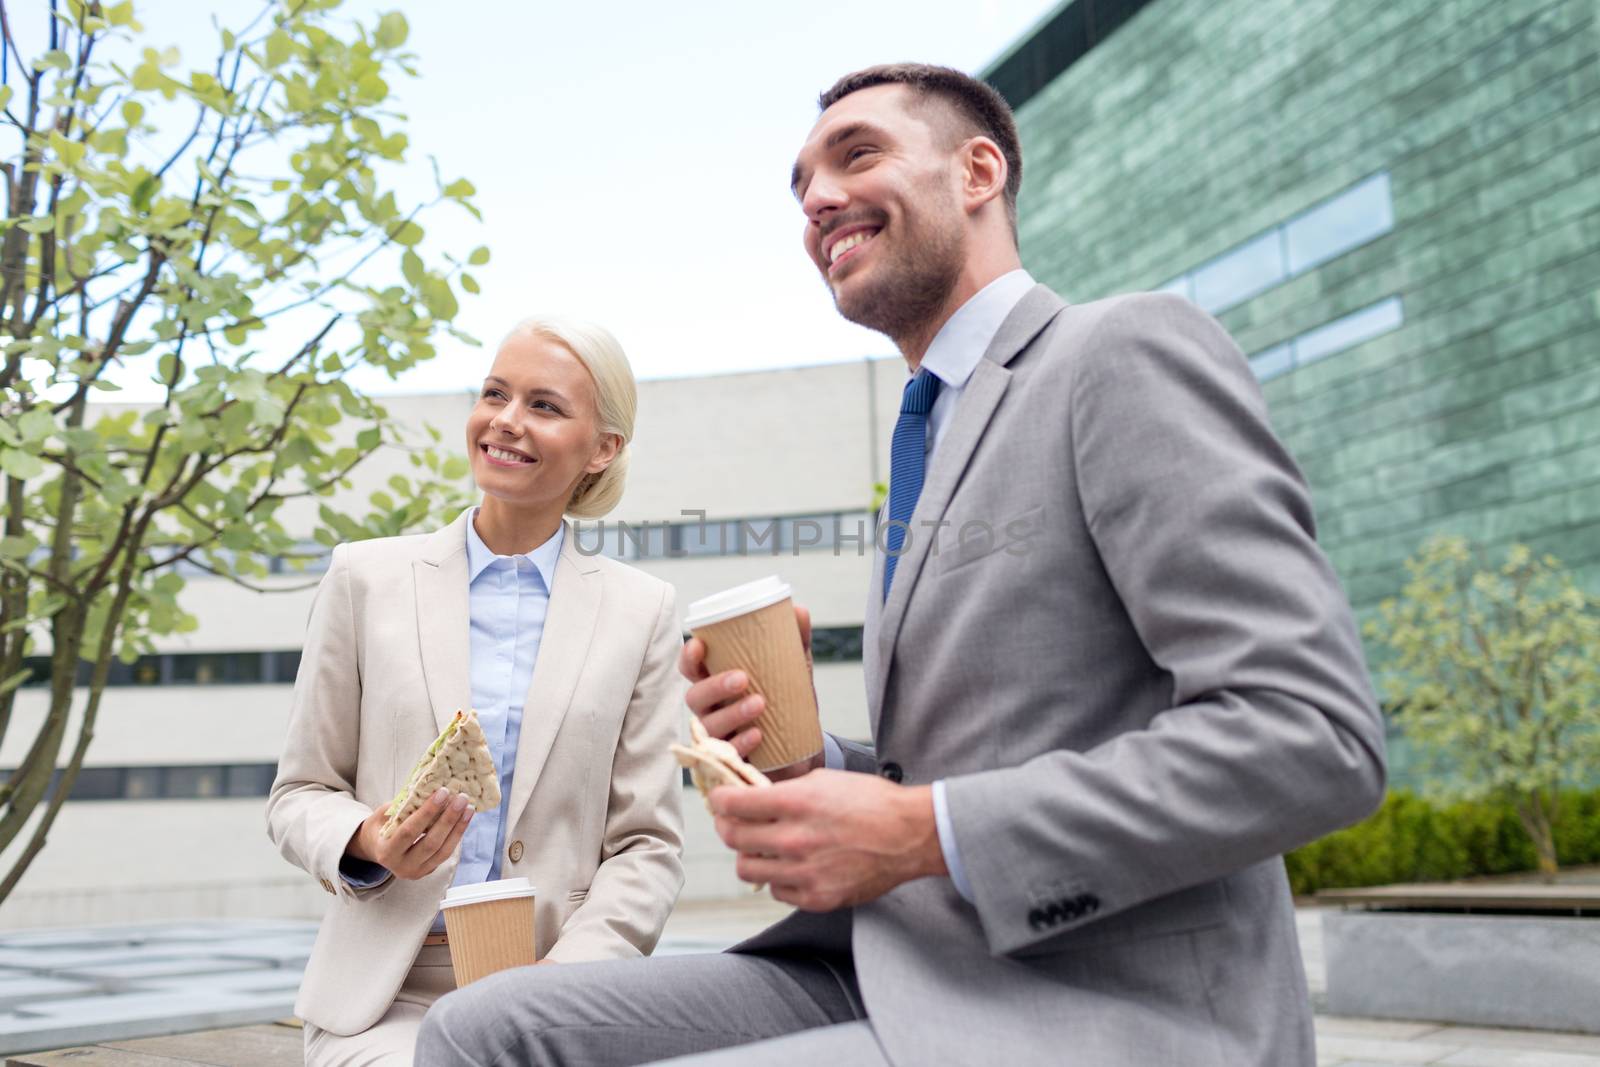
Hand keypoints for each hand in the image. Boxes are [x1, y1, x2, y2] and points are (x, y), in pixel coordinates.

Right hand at [345, 788, 472, 879]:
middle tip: (461, 798)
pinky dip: (456, 835)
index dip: (427, 812)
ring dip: (458, 828)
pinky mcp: (428, 871)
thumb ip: (402, 807)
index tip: (443, 792)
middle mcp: (401, 867)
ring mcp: (417, 872)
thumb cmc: (380, 827)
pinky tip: (464, 819)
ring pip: (443, 851)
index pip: (409, 831)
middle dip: (448, 819)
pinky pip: (446, 853)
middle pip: (431, 843)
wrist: (376, 849)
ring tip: (468, 808)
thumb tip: (430, 789)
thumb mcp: (383, 814)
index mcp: (386, 852)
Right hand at [679, 603, 823, 779]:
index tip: (700, 645)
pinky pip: (727, 753)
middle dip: (715, 686)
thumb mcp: (793, 670)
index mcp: (716, 681)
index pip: (691, 668)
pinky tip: (759, 734)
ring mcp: (718, 736)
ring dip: (732, 713)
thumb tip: (799, 610)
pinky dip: (742, 741)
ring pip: (709, 725)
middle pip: (695, 696)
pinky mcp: (732, 759)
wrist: (802, 749)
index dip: (688, 657)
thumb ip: (794, 641)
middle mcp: (710, 709)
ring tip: (760, 703)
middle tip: (743, 678)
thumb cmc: (786, 702)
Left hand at [710, 769, 946, 910]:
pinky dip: (778, 877)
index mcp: (797, 802)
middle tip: (733, 822)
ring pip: (747, 869)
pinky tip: (792, 865)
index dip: (719, 800)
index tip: (719, 800)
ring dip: (749, 855)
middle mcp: (796, 839)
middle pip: (733, 838)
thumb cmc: (871, 802)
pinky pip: (776, 890)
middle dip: (727, 826)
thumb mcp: (824, 780)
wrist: (909, 836)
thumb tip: (752, 793)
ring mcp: (805, 872)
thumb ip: (785, 789)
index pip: (734, 804)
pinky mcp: (816, 897)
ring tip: (762, 847)